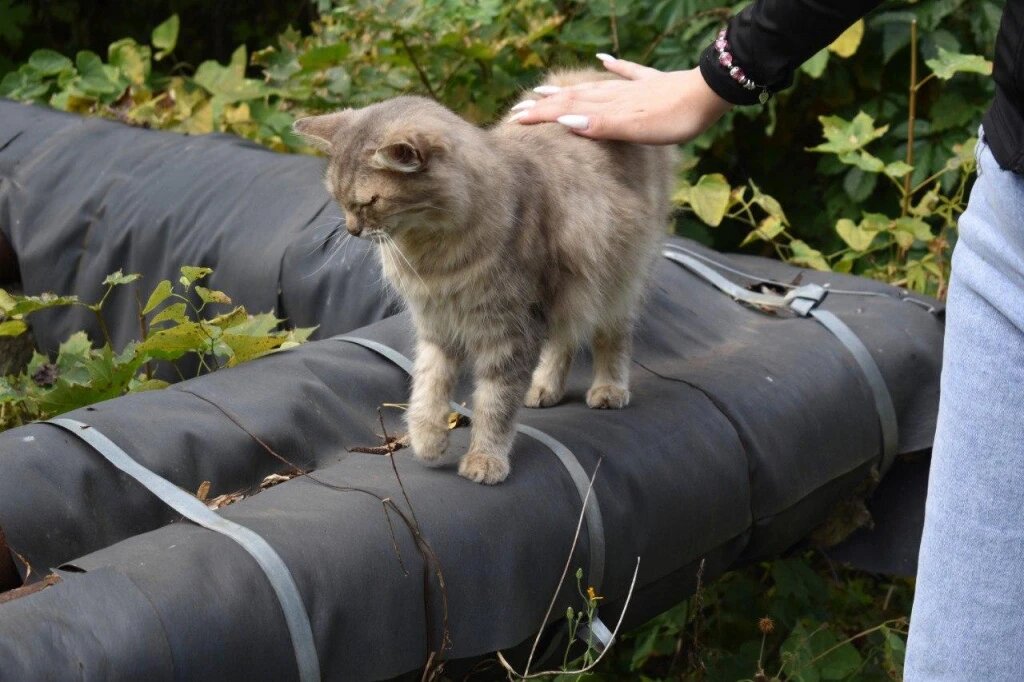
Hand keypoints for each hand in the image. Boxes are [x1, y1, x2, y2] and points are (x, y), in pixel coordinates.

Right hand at [512, 55, 732, 144]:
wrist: (710, 94)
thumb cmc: (675, 118)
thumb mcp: (637, 128)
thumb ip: (601, 125)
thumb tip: (565, 122)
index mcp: (610, 106)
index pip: (568, 109)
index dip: (542, 114)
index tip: (516, 118)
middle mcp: (617, 93)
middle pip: (576, 97)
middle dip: (547, 103)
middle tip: (521, 106)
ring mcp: (634, 86)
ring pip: (594, 86)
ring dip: (570, 89)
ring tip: (548, 87)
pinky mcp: (653, 82)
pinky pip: (627, 71)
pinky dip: (613, 65)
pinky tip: (604, 57)